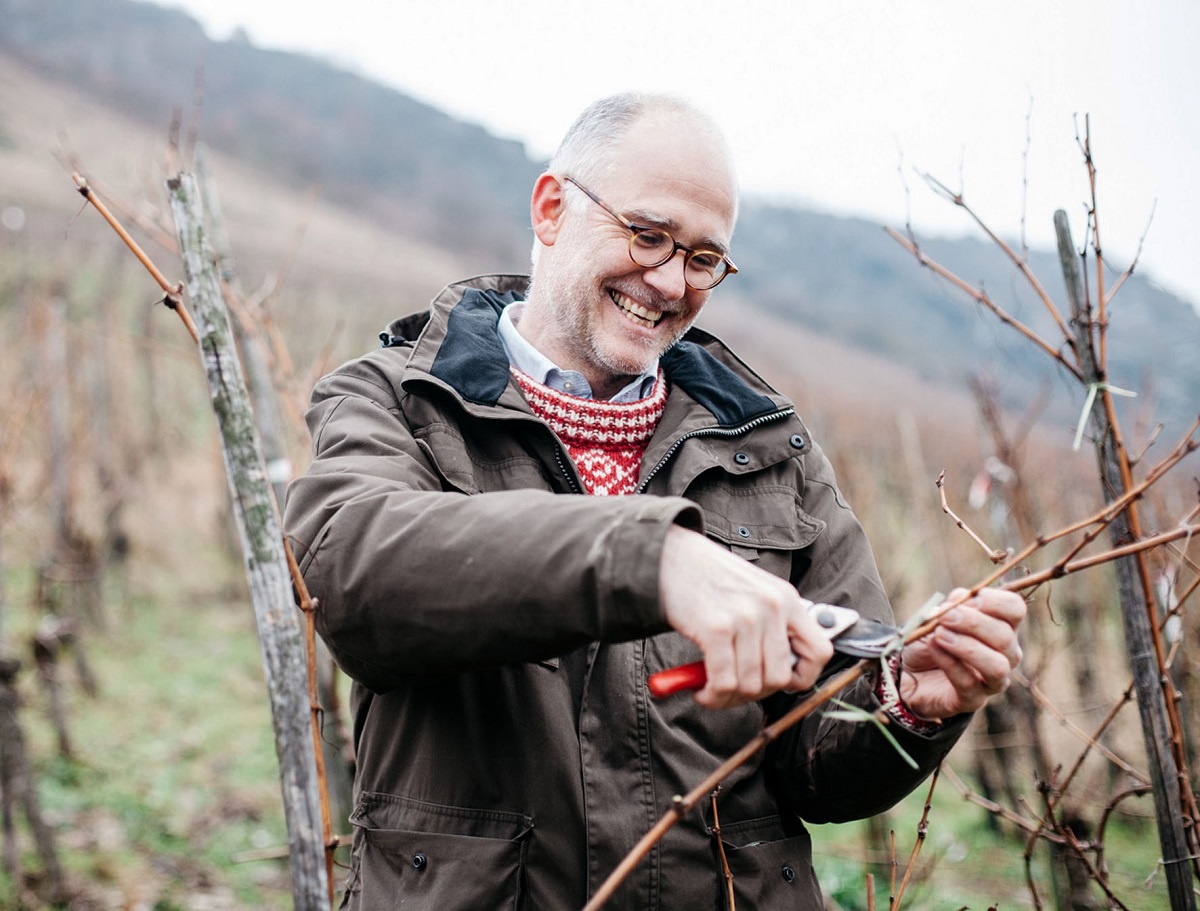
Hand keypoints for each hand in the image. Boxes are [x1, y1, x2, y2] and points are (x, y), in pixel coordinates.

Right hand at [658, 526, 833, 707]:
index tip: (781, 683)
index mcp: (787, 598)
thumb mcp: (756, 591)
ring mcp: (746, 618)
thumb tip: (782, 674)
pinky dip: (712, 695)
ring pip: (751, 686)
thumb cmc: (710, 577)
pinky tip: (700, 689)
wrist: (670, 556)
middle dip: (755, 692)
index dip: (804, 677)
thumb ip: (774, 625)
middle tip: (734, 688)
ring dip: (728, 697)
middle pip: (780, 678)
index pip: (820, 651)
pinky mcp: (716, 629)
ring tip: (713, 687)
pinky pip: (724, 683)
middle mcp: (772, 607)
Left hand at [899, 588, 1025, 720]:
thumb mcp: (938, 617)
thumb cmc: (931, 639)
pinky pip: (968, 683)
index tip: (975, 596)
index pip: (1015, 610)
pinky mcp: (973, 700)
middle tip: (945, 617)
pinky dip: (949, 662)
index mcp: (1001, 626)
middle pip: (1005, 637)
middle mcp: (1006, 654)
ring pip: (997, 666)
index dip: (999, 602)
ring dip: (967, 647)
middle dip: (973, 623)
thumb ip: (952, 607)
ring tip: (940, 634)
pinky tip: (934, 647)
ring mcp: (993, 680)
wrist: (910, 673)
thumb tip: (962, 599)